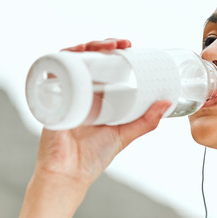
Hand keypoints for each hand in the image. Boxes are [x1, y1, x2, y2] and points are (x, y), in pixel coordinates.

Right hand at [35, 38, 167, 185]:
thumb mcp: (124, 134)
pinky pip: (50, 74)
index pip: (101, 65)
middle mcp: (79, 92)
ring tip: (100, 47)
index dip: (112, 51)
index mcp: (95, 97)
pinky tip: (72, 55)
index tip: (128, 44)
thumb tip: (166, 103)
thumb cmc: (92, 157)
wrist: (69, 174)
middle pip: (86, 58)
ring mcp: (64, 94)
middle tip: (120, 43)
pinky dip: (59, 60)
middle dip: (101, 44)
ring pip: (69, 61)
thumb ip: (146, 121)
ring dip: (83, 48)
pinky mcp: (50, 100)